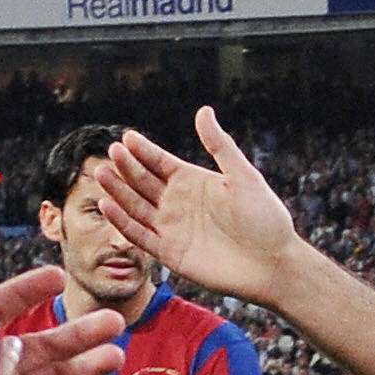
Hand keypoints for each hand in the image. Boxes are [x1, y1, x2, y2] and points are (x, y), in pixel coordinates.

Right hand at [99, 108, 303, 304]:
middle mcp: (177, 203)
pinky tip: (108, 206)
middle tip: (111, 152)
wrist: (273, 263)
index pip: (159, 162)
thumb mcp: (244, 176)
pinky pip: (140, 235)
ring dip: (118, 191)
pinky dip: (123, 222)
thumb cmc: (266, 218)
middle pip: (143, 182)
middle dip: (126, 167)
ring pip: (135, 206)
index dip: (143, 150)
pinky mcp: (169, 253)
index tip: (127, 137)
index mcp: (193, 181)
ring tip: (101, 174)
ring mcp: (171, 227)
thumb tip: (203, 110)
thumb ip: (220, 146)